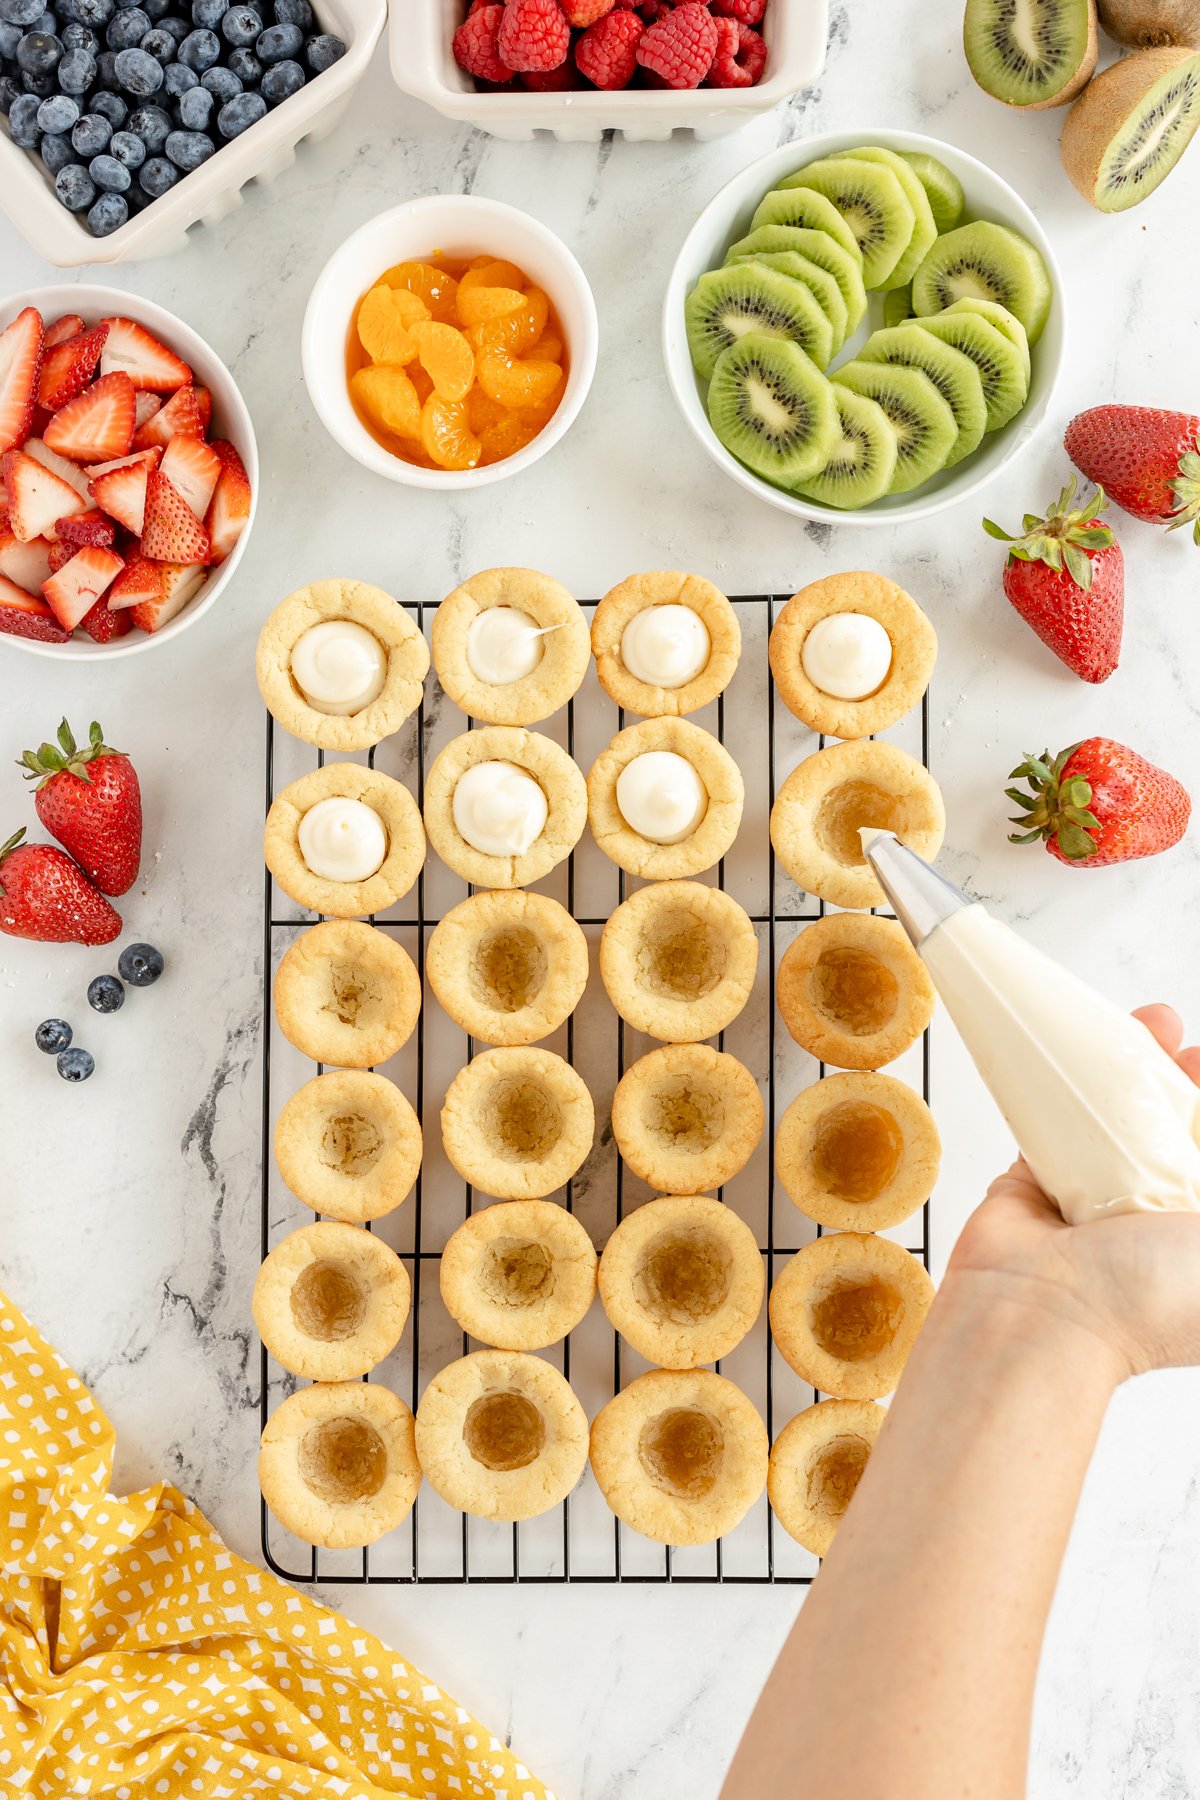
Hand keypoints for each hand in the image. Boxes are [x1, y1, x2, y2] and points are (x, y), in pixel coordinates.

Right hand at [948, 1005, 1199, 1382]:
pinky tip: (1078, 1049)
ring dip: (1123, 1072)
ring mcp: (1094, 1198)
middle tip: (1176, 1042)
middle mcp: (1152, 1217)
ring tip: (1143, 1025)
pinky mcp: (1038, 1182)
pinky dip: (1060, 1089)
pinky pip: (1053, 1122)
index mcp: (1196, 1238)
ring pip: (1114, 1120)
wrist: (1045, 1314)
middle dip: (1177, 1079)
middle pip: (1171, 1130)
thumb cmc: (1150, 1298)